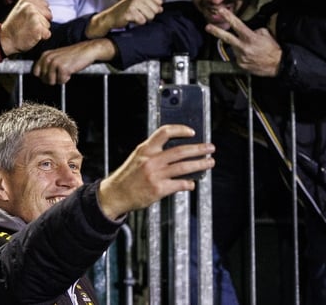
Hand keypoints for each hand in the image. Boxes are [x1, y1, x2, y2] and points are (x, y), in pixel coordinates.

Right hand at [0, 0, 51, 55]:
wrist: (5, 39)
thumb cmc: (15, 27)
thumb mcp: (21, 9)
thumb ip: (34, 6)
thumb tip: (48, 8)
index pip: (46, 5)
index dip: (40, 14)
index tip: (28, 19)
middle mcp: (30, 5)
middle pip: (49, 14)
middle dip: (42, 22)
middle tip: (29, 25)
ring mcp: (34, 16)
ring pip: (48, 24)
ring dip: (41, 30)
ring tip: (28, 30)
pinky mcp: (37, 27)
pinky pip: (47, 33)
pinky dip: (42, 37)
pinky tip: (31, 35)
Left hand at [32, 39, 115, 84]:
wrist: (87, 50)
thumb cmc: (73, 55)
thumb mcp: (56, 57)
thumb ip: (47, 64)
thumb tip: (41, 77)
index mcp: (45, 55)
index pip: (36, 72)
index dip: (44, 77)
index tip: (52, 74)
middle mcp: (48, 58)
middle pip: (44, 79)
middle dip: (53, 79)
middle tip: (61, 72)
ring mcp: (55, 63)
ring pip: (52, 81)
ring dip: (60, 79)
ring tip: (66, 70)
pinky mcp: (63, 68)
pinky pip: (61, 81)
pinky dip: (67, 78)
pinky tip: (71, 70)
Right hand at [86, 0, 162, 37]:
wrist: (111, 16)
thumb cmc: (128, 10)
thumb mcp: (141, 3)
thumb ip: (153, 4)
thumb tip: (161, 9)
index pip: (159, 2)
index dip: (154, 8)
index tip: (145, 8)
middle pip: (156, 10)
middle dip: (149, 15)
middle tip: (139, 13)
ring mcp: (133, 2)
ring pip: (151, 16)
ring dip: (144, 19)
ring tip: (136, 16)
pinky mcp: (129, 11)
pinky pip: (142, 20)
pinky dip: (138, 22)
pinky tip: (132, 19)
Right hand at [97, 124, 215, 219]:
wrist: (115, 194)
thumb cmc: (127, 177)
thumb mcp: (137, 157)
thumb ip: (154, 152)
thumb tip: (177, 151)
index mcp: (145, 149)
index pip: (165, 132)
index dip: (180, 130)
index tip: (192, 132)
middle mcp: (151, 160)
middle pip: (180, 151)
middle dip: (199, 149)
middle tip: (210, 148)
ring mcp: (155, 175)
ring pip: (184, 167)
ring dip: (200, 164)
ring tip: (209, 163)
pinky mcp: (158, 189)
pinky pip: (179, 184)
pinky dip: (188, 183)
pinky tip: (192, 183)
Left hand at [207, 7, 281, 76]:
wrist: (279, 65)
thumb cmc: (273, 49)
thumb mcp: (265, 34)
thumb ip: (253, 31)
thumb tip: (246, 31)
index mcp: (250, 38)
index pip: (237, 25)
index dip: (228, 17)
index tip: (221, 11)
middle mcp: (244, 48)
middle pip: (227, 38)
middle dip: (216, 32)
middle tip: (208, 27)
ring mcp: (241, 57)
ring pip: (234, 48)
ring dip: (238, 47)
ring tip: (250, 49)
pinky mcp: (241, 65)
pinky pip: (237, 57)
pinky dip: (241, 55)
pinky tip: (250, 56)